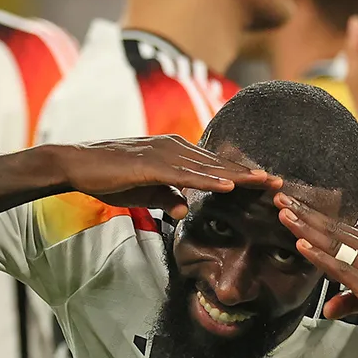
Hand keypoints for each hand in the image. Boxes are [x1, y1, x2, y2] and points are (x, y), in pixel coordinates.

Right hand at [60, 136, 280, 217]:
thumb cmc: (109, 177)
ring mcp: (164, 153)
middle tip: (280, 184)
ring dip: (239, 177)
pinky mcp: (152, 164)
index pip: (215, 167)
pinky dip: (210, 182)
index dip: (242, 176)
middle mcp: (174, 147)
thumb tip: (184, 210)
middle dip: (251, 174)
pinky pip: (186, 175)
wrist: (77, 166)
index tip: (266, 185)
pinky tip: (230, 187)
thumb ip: (166, 197)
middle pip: (219, 164)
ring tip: (265, 184)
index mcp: (175, 153)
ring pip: (209, 168)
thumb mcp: (144, 191)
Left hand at [276, 192, 357, 350]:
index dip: (314, 217)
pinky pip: (340, 267)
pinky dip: (319, 255)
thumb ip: (350, 302)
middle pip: (332, 228)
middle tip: (278, 195)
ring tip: (282, 211)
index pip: (339, 230)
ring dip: (305, 226)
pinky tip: (301, 245)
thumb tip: (329, 309)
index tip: (292, 204)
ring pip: (332, 242)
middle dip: (303, 212)